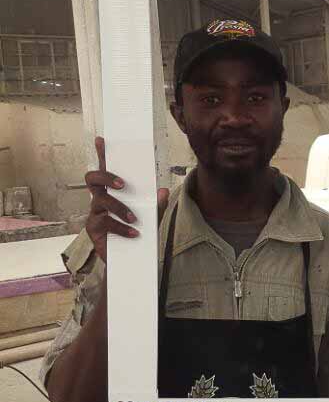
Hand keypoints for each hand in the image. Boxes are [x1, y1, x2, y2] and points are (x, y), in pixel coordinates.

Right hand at [85, 136, 169, 262]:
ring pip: (101, 201)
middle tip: (122, 184)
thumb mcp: (151, 219)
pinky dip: (121, 228)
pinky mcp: (93, 229)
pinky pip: (105, 223)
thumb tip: (163, 191)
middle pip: (92, 179)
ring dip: (119, 208)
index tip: (101, 140)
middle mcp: (100, 199)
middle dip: (106, 177)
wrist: (129, 261)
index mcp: (112, 192)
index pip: (105, 169)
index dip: (102, 154)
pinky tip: (134, 233)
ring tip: (134, 219)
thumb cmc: (137, 233)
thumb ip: (157, 205)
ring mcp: (94, 213)